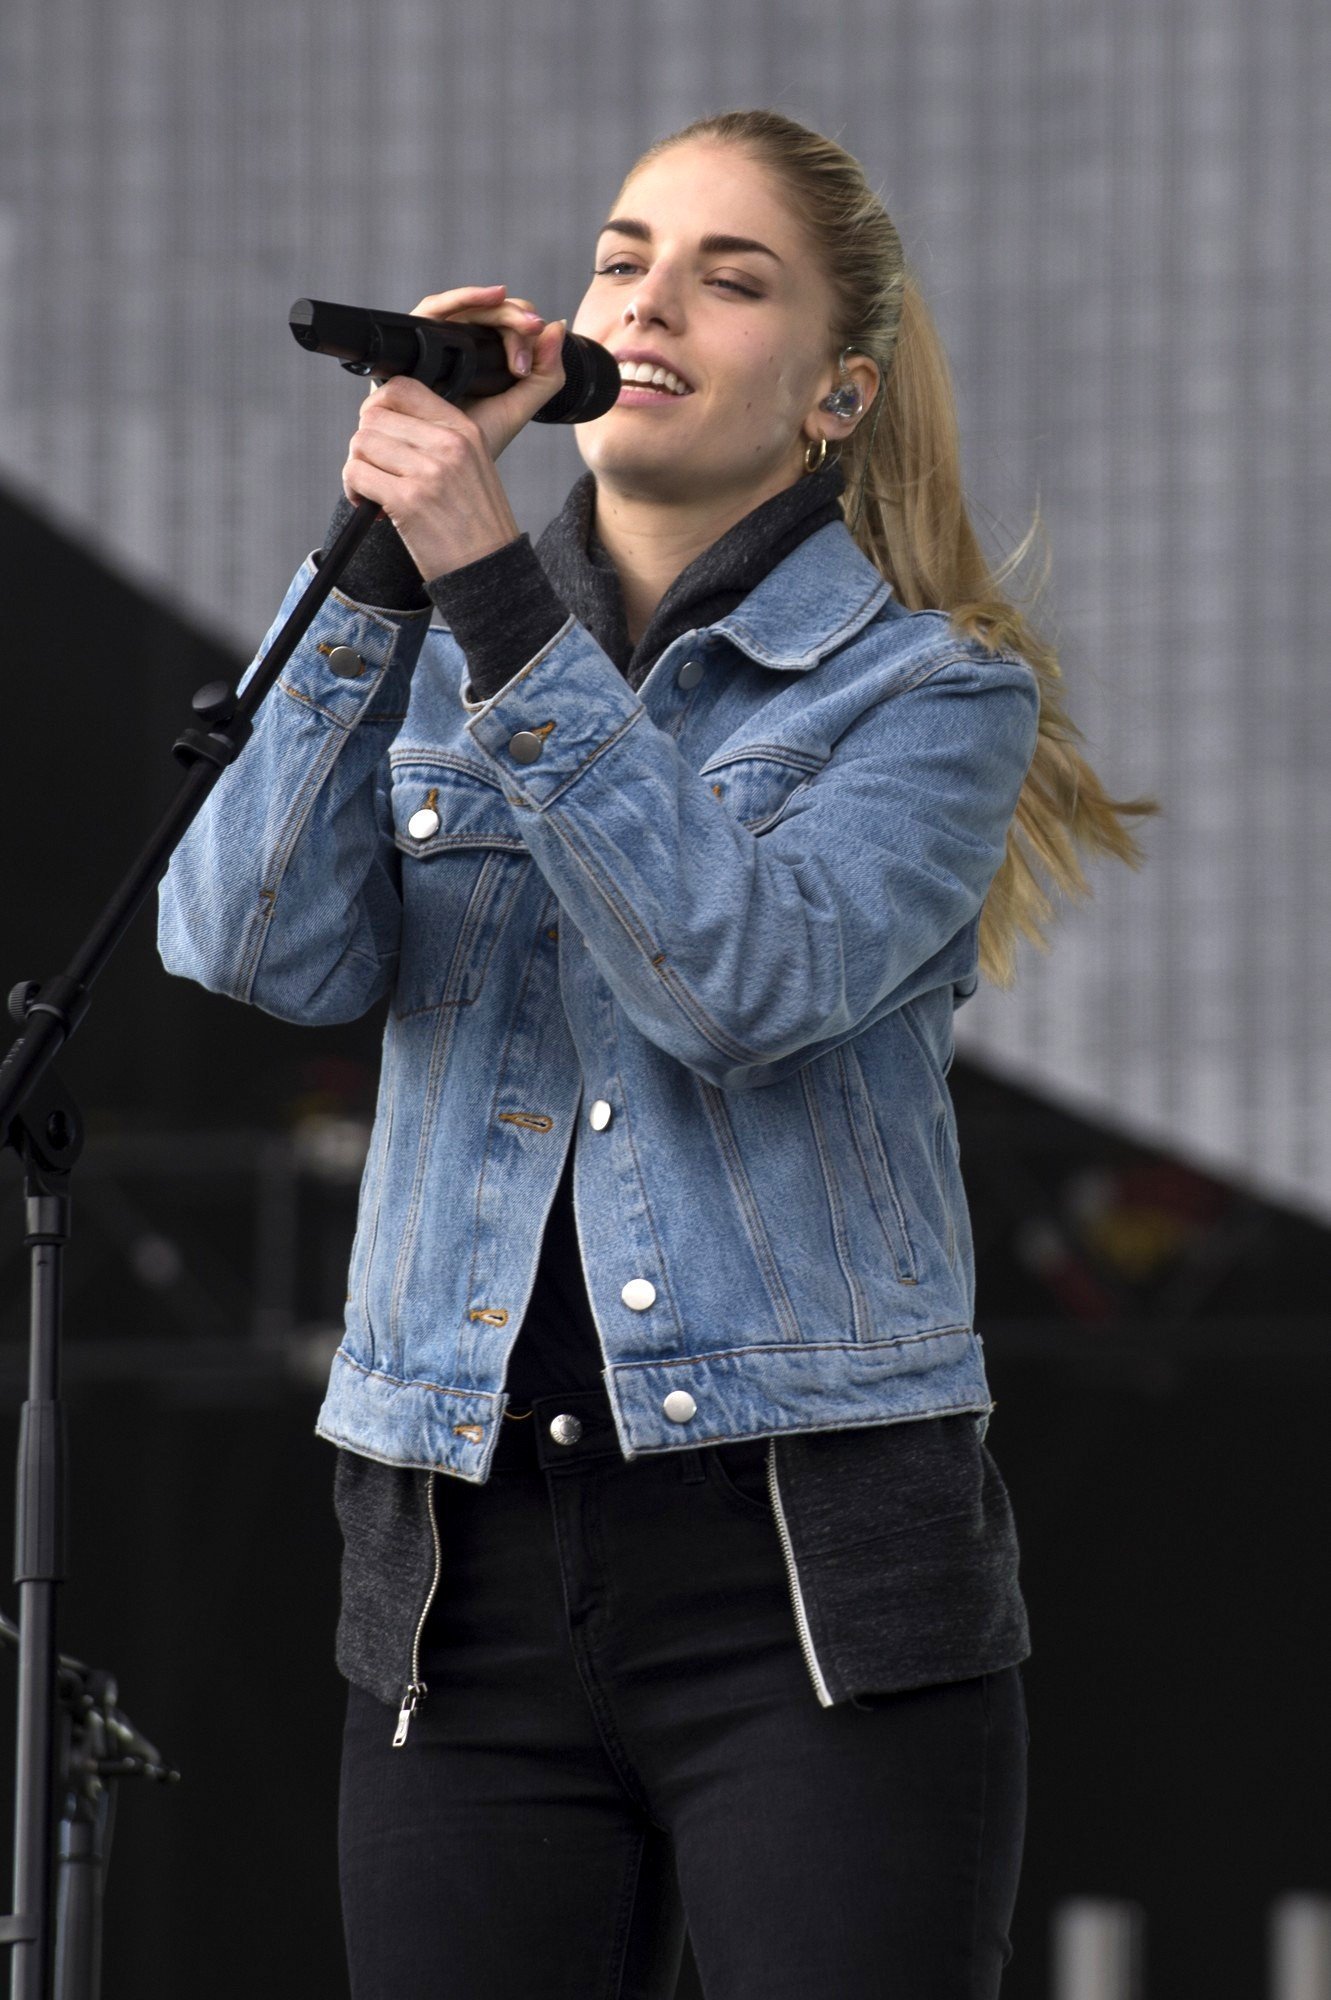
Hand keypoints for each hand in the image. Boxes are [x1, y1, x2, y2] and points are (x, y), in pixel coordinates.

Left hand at [340, 284, 566, 580]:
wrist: (490, 573)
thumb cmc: (478, 522)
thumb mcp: (477, 463)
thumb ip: (450, 428)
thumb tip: (460, 372)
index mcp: (465, 429)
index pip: (401, 389)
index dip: (383, 411)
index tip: (388, 439)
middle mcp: (449, 443)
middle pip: (373, 415)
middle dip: (367, 443)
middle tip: (377, 468)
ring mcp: (429, 470)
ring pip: (361, 443)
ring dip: (360, 469)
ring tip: (376, 490)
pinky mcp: (409, 499)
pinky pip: (358, 474)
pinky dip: (356, 491)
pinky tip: (373, 506)